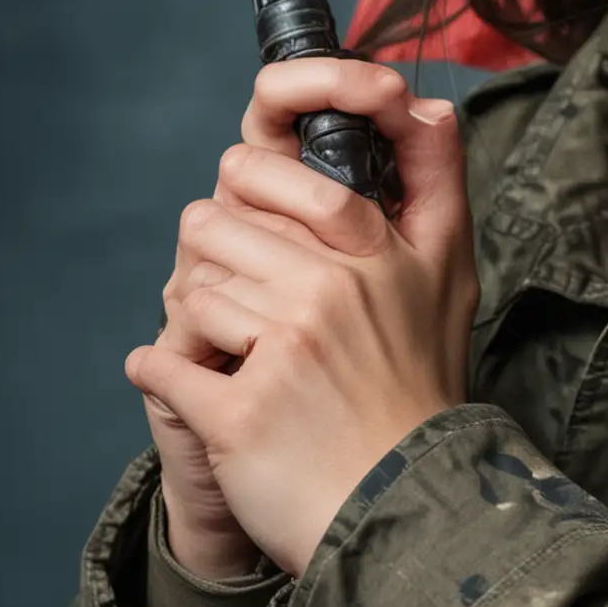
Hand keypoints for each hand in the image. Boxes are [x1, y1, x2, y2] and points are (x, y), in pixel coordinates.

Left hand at [126, 58, 478, 577]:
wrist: (407, 504)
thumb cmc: (419, 384)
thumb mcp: (448, 272)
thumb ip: (434, 180)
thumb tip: (421, 102)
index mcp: (379, 253)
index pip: (293, 176)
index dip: (255, 178)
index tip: (250, 191)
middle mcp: (333, 291)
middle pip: (219, 222)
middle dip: (217, 247)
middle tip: (244, 285)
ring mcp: (284, 351)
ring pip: (189, 289)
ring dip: (201, 318)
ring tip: (240, 347)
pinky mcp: (239, 413)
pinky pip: (159, 362)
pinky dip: (165, 373)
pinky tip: (206, 385)